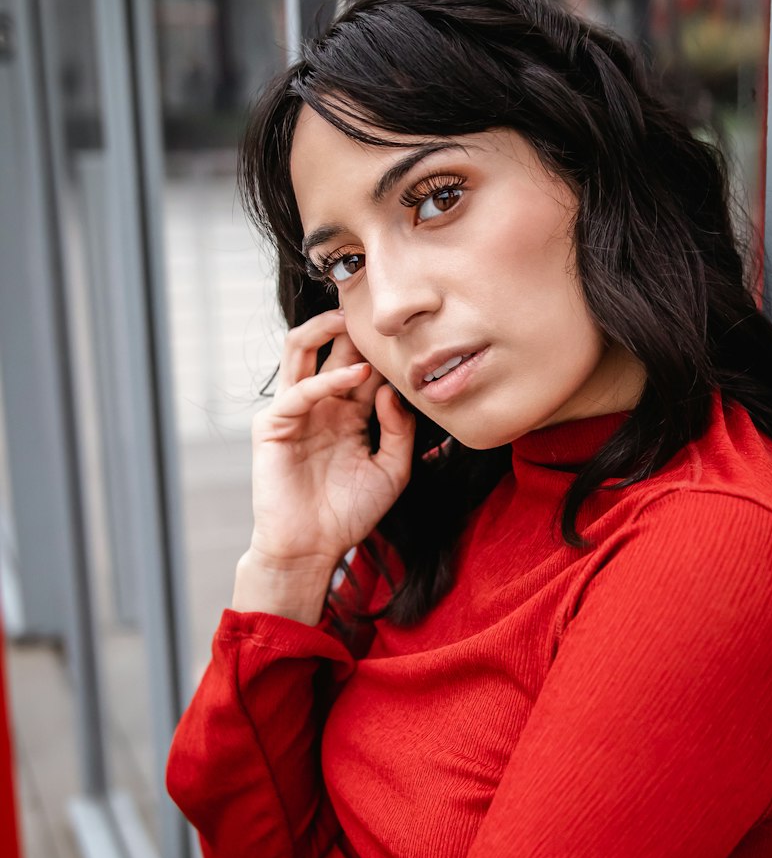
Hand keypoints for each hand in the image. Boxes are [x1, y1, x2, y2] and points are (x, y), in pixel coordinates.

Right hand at [244, 308, 414, 574]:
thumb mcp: (392, 470)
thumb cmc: (350, 513)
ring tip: (353, 320)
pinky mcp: (273, 426)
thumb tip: (393, 391)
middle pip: (329, 346)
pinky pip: (296, 392)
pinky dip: (326, 380)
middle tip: (379, 309)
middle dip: (352, 325)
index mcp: (347, 412)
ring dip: (323, 329)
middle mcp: (320, 404)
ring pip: (299, 349)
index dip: (383, 349)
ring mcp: (294, 411)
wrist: (313, 548)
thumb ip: (399, 430)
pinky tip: (356, 377)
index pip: (363, 364)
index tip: (413, 333)